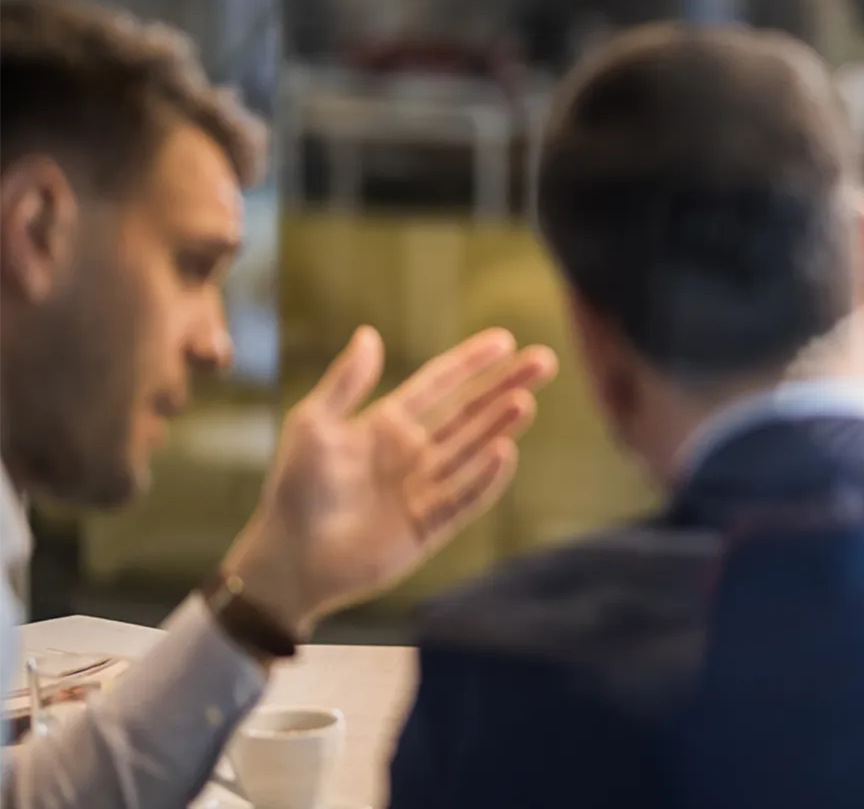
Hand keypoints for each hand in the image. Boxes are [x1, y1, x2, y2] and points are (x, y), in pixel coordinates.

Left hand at [222, 326, 557, 636]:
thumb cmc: (294, 490)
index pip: (439, 385)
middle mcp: (413, 453)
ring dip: (499, 425)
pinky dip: (486, 476)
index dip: (471, 362)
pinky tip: (506, 452)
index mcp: (387, 425)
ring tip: (525, 401)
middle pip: (469, 412)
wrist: (289, 560)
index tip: (505, 340)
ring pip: (473, 450)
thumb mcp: (312, 425)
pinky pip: (466, 497)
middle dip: (505, 386)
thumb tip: (370, 333)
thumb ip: (345, 383)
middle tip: (544, 361)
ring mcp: (426, 489)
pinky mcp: (431, 525)